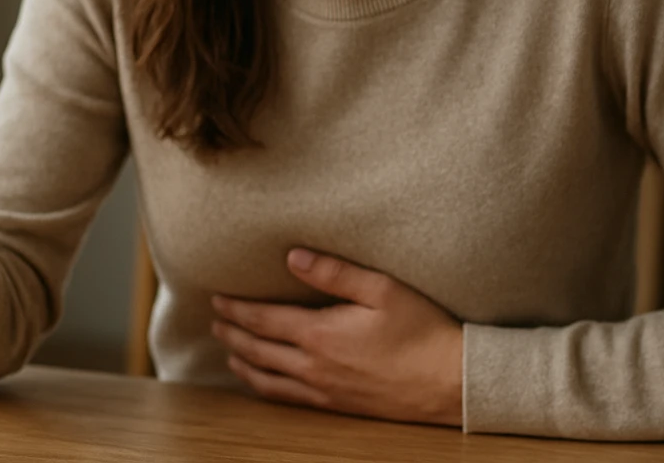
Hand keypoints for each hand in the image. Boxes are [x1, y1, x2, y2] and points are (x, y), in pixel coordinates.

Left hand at [210, 249, 463, 426]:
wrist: (449, 383)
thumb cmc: (421, 331)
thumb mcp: (382, 289)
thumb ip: (333, 272)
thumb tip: (292, 256)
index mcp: (321, 334)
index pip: (264, 319)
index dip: (236, 309)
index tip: (217, 298)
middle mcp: (314, 366)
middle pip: (258, 350)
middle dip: (231, 334)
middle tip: (214, 321)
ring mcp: (324, 391)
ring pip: (267, 380)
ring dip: (243, 363)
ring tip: (229, 351)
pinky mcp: (337, 406)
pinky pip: (288, 400)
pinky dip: (265, 389)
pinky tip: (264, 382)